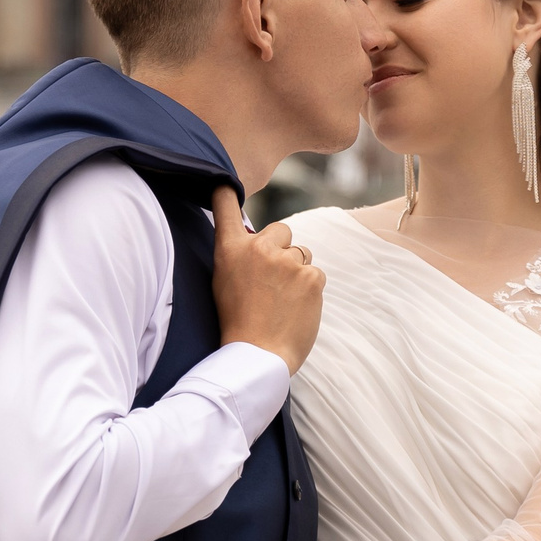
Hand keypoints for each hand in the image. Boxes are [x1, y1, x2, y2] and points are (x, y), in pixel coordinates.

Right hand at [212, 187, 324, 373]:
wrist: (257, 356)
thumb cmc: (238, 323)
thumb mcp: (225, 282)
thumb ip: (239, 256)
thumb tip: (255, 237)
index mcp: (230, 250)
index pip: (225, 207)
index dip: (225, 191)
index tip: (224, 183)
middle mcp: (258, 248)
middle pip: (281, 230)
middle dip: (281, 249)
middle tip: (272, 281)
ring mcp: (287, 262)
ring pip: (302, 254)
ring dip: (297, 271)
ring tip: (282, 301)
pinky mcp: (311, 277)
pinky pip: (316, 274)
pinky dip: (310, 289)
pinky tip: (296, 308)